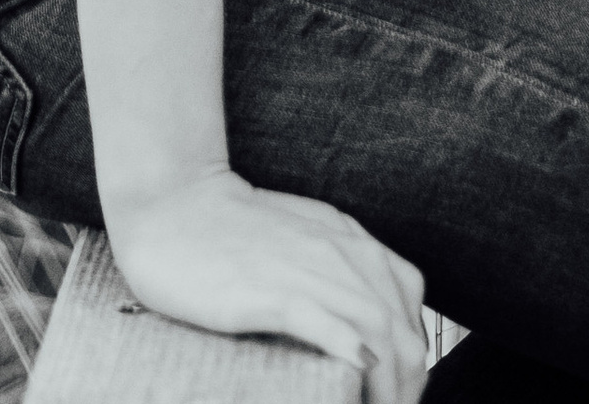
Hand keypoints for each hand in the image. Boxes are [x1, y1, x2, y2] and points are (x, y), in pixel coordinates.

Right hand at [108, 167, 431, 399]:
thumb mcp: (301, 238)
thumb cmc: (231, 230)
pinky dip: (348, 348)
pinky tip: (358, 370)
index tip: (401, 390)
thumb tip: (364, 327)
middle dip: (408, 382)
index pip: (408, 302)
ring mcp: (306, 269)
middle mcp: (341, 252)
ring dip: (388, 384)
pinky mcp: (268, 291)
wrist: (174, 204)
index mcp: (350, 240)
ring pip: (374, 328)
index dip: (414, 355)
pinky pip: (321, 320)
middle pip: (401, 327)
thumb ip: (336, 268)